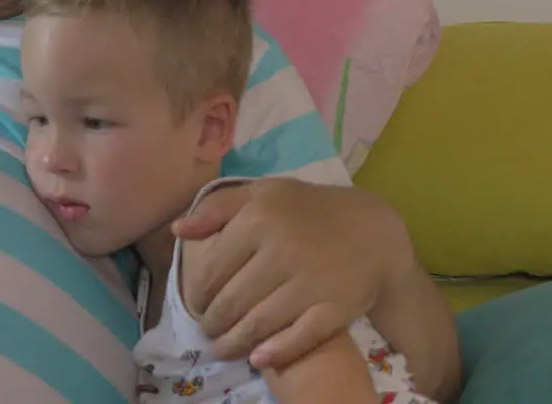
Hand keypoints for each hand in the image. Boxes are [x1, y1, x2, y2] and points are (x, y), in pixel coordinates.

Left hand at [172, 178, 408, 369]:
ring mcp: (310, 282)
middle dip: (212, 323)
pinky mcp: (336, 308)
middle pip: (231, 302)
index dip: (198, 295)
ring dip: (233, 343)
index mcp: (257, 219)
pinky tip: (258, 359)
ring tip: (222, 349)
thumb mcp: (262, 193)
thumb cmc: (308, 209)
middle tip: (208, 330)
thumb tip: (177, 230)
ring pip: (257, 324)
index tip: (196, 305)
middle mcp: (282, 250)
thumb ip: (217, 208)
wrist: (374, 228)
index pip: (211, 271)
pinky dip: (275, 352)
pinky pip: (299, 338)